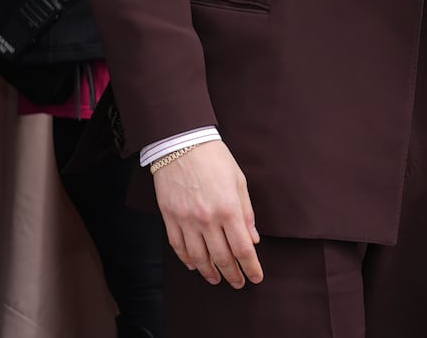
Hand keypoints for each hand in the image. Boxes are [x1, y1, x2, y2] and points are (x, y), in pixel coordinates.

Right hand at [152, 140, 262, 288]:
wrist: (181, 143)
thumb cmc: (214, 158)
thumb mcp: (238, 181)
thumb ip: (246, 213)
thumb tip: (253, 238)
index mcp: (229, 209)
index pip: (243, 249)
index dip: (251, 267)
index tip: (256, 278)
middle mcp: (207, 219)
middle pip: (222, 257)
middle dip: (233, 274)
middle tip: (238, 283)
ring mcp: (186, 220)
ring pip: (199, 257)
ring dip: (210, 272)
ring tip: (217, 279)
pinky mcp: (170, 217)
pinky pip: (178, 246)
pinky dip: (187, 260)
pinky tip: (195, 266)